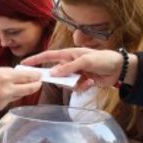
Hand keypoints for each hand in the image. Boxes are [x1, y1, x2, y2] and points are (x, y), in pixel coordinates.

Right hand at [0, 67, 41, 113]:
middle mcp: (7, 88)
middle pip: (29, 88)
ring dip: (24, 90)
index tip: (39, 75)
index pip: (26, 76)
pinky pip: (10, 100)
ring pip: (20, 94)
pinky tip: (6, 93)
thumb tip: (17, 75)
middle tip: (39, 82)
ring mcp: (5, 99)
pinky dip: (10, 96)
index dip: (35, 76)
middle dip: (36, 85)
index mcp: (5, 76)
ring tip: (28, 87)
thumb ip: (6, 74)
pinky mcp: (1, 107)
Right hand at [22, 48, 136, 89]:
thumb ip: (69, 67)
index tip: (23, 64)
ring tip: (87, 81)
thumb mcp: (85, 61)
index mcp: (68, 54)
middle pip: (56, 73)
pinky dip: (82, 87)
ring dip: (75, 84)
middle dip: (59, 79)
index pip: (48, 56)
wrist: (119, 69)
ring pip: (66, 83)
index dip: (35, 60)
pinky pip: (75, 88)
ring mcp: (75, 73)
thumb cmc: (103, 59)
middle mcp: (70, 63)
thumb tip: (53, 74)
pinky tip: (92, 83)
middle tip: (64, 82)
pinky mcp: (82, 81)